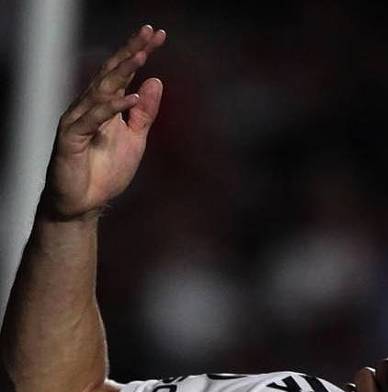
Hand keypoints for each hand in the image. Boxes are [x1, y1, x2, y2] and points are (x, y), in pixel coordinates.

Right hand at [43, 25, 165, 220]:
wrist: (85, 203)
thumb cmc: (105, 170)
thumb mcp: (135, 140)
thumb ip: (144, 114)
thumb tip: (156, 81)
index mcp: (104, 105)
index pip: (122, 72)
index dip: (138, 51)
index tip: (158, 34)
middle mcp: (89, 106)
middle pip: (111, 72)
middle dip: (131, 51)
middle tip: (150, 32)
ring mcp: (78, 120)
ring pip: (100, 90)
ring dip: (122, 72)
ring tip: (142, 55)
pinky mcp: (71, 138)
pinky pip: (93, 119)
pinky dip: (112, 107)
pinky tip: (131, 97)